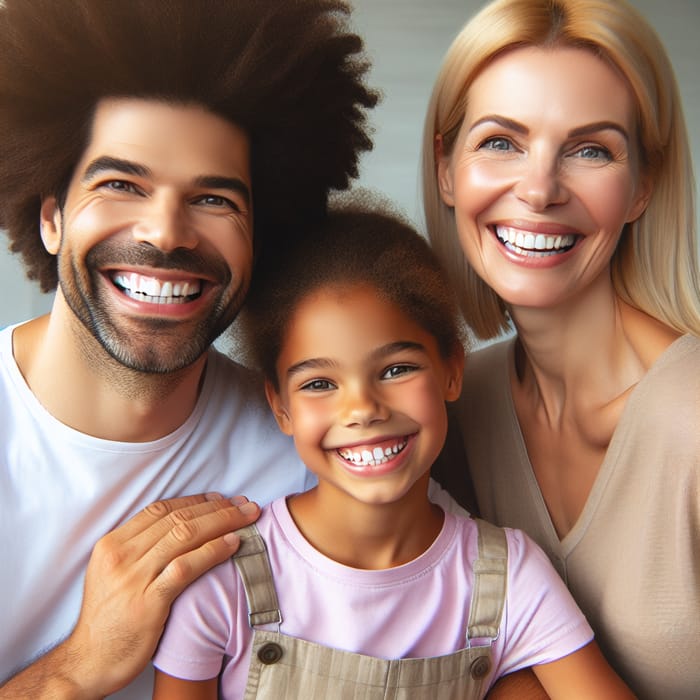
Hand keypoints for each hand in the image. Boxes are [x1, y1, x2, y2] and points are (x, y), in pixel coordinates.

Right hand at [0, 494, 258, 698]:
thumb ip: (138, 547)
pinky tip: (234, 543)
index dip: (194, 500)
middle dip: (215, 507)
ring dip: (222, 522)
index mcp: (112, 543)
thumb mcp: (112, 572)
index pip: (160, 509)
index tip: (220, 498)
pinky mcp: (149, 601)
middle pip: (177, 518)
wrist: (89, 662)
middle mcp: (122, 555)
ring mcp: (134, 577)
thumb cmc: (107, 618)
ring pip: (185, 535)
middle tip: (243, 503)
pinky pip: (187, 566)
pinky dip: (214, 550)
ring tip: (247, 517)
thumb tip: (177, 524)